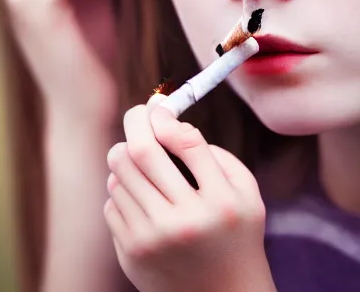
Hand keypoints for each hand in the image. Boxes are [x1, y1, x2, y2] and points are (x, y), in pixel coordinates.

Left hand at [104, 95, 275, 291]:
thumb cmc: (237, 236)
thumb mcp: (247, 194)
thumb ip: (217, 157)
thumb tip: (170, 124)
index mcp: (221, 202)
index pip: (185, 142)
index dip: (165, 116)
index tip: (159, 106)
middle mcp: (186, 221)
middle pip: (141, 153)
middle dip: (136, 123)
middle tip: (139, 115)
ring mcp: (154, 239)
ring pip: (120, 174)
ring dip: (127, 158)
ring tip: (143, 162)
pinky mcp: (131, 253)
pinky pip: (113, 202)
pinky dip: (123, 190)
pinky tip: (143, 198)